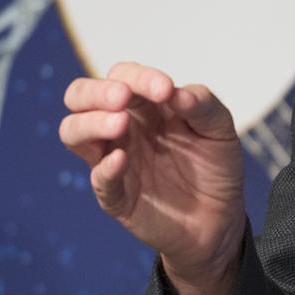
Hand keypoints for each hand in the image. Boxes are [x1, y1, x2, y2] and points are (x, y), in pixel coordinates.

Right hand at [60, 61, 245, 294]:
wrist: (221, 219)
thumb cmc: (216, 166)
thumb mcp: (220, 129)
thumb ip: (203, 104)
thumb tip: (177, 93)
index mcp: (146, 105)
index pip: (123, 76)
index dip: (139, 77)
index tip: (166, 90)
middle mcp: (123, 128)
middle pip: (80, 96)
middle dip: (96, 92)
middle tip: (122, 98)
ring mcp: (114, 160)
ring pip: (73, 132)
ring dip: (91, 123)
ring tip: (120, 124)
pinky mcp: (116, 196)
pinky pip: (98, 180)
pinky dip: (105, 168)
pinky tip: (121, 160)